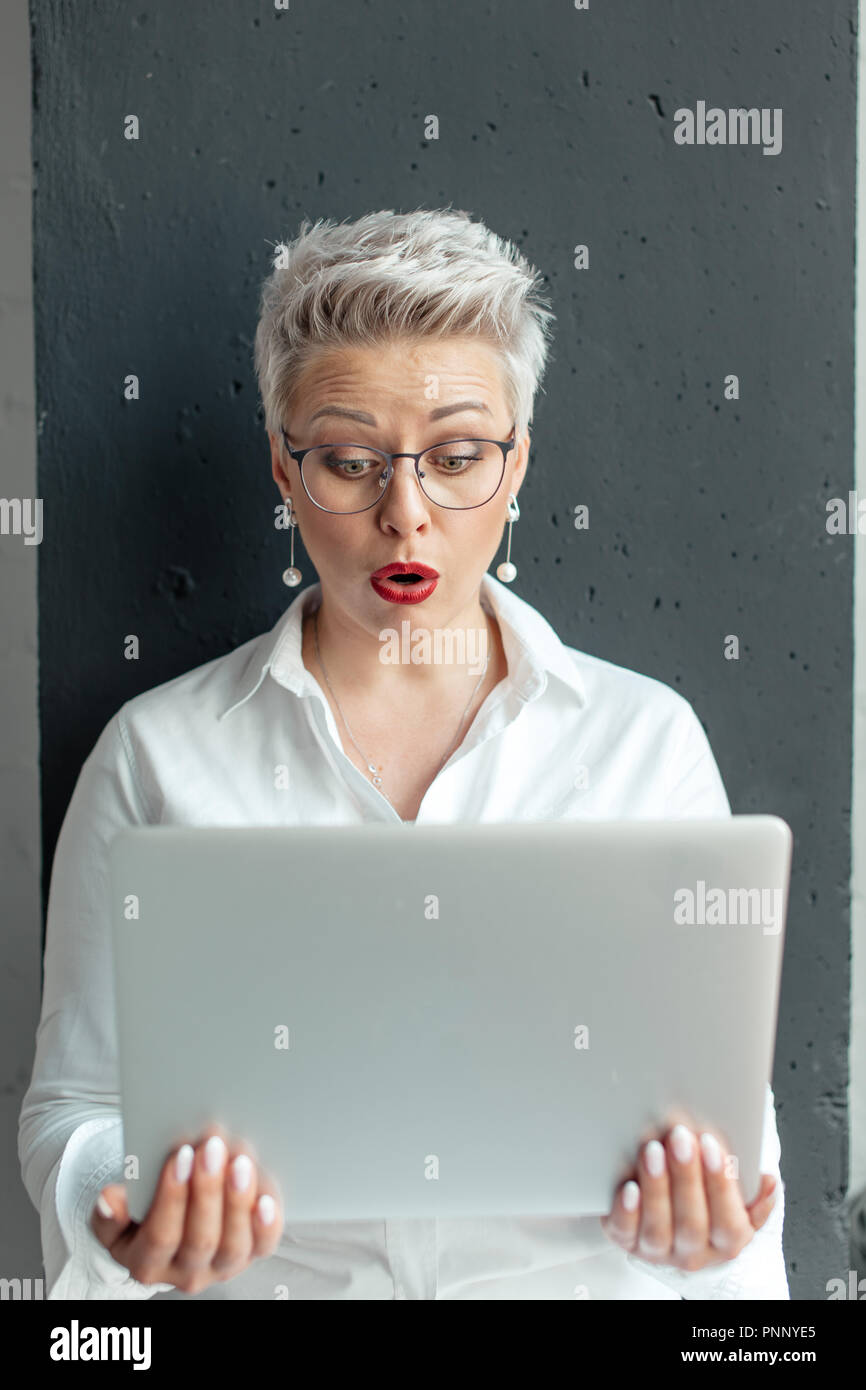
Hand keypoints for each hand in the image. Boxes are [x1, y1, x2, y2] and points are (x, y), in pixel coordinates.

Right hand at [91, 1128, 282, 1293]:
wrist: (171, 1230)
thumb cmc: (143, 1215)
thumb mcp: (117, 1219)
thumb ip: (109, 1214)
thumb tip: (110, 1200)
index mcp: (147, 1263)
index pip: (160, 1236)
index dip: (171, 1197)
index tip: (179, 1156)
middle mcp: (185, 1273)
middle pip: (200, 1240)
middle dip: (207, 1190)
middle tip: (212, 1147)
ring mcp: (220, 1267)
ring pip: (233, 1245)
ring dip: (238, 1201)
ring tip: (239, 1162)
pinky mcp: (250, 1255)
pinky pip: (263, 1247)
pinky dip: (267, 1225)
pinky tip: (266, 1199)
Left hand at [600, 1124, 776, 1271]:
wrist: (674, 1225)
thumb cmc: (709, 1203)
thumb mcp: (739, 1202)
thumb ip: (755, 1193)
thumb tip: (768, 1180)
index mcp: (727, 1242)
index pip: (729, 1222)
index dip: (720, 1184)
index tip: (711, 1144)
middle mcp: (694, 1252)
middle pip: (692, 1223)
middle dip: (686, 1176)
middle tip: (679, 1136)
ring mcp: (659, 1251)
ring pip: (658, 1228)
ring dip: (656, 1186)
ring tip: (653, 1150)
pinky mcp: (627, 1241)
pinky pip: (624, 1232)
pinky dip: (626, 1210)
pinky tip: (629, 1187)